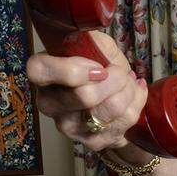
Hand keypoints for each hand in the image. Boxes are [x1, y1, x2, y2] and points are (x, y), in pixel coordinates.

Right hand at [26, 30, 146, 151]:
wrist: (114, 100)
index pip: (40, 71)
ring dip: (128, 91)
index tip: (98, 67)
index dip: (72, 69)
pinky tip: (134, 95)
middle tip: (120, 72)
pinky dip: (137, 104)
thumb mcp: (93, 44)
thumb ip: (90, 38)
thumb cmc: (100, 67)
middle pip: (84, 96)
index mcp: (43, 75)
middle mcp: (50, 104)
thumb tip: (92, 33)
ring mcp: (69, 127)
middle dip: (115, 79)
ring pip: (108, 110)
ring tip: (129, 82)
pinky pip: (123, 122)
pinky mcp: (91, 142)